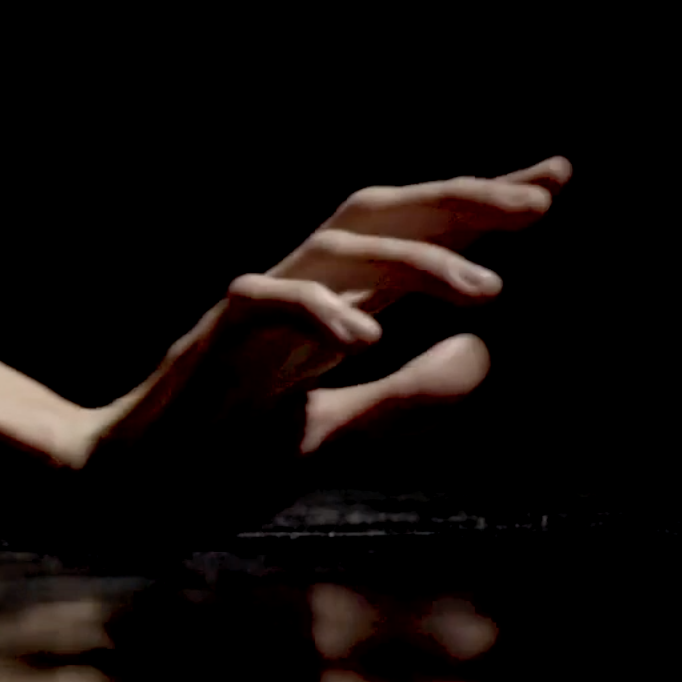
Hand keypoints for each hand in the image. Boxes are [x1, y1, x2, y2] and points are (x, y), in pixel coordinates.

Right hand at [79, 157, 571, 528]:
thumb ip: (406, 398)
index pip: (406, 240)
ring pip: (335, 249)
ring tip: (488, 289)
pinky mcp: (208, 345)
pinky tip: (371, 340)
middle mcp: (293, 297)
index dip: (475, 206)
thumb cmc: (219, 463)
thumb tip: (485, 352)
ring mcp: (248, 315)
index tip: (552, 183)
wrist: (129, 498)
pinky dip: (319, 313)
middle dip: (460, 199)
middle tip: (542, 201)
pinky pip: (264, 303)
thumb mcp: (335, 434)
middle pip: (376, 215)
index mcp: (325, 313)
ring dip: (417, 261)